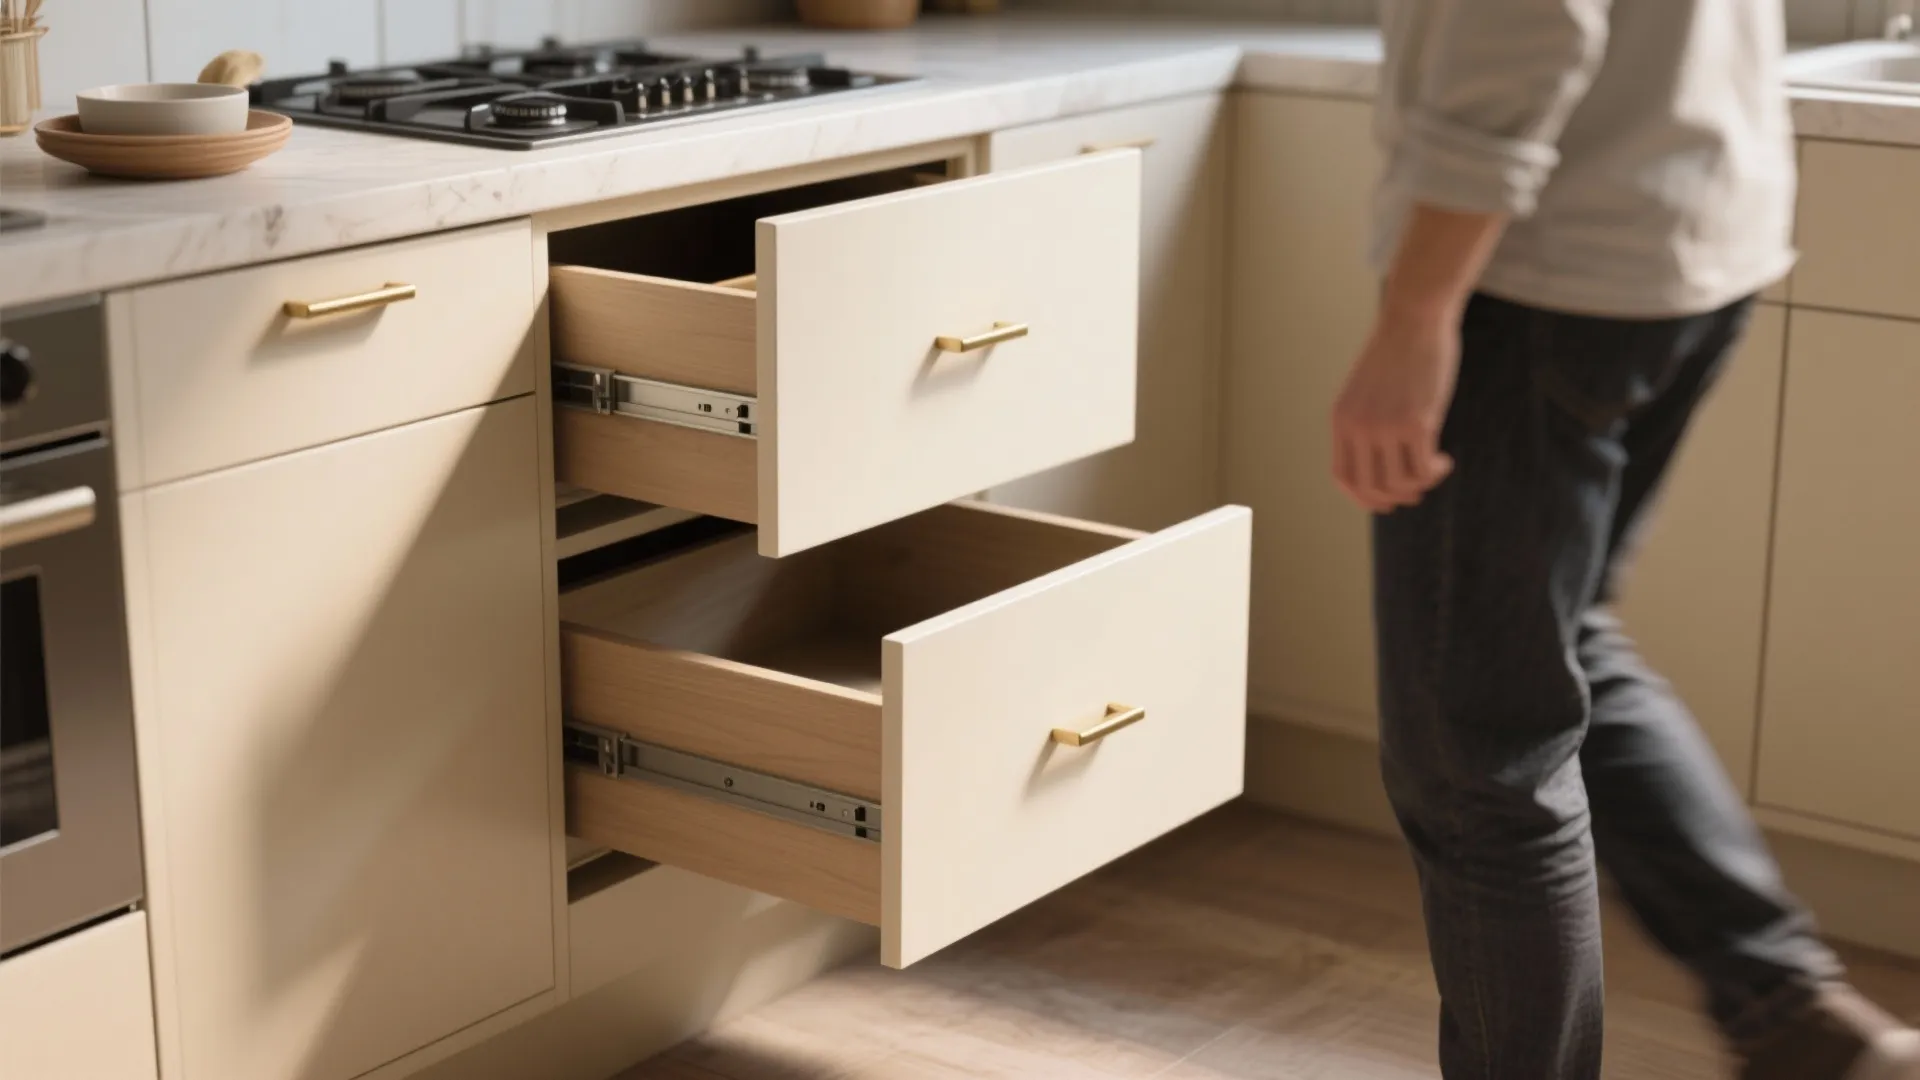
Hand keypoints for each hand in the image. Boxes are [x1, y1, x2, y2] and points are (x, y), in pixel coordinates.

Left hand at [1331, 305, 1460, 512]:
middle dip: (1395, 498)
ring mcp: (1386, 426)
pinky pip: (1423, 469)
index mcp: (1342, 419)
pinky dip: (1435, 472)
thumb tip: (1382, 461)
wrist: (1414, 317)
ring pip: (1400, 483)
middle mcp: (1359, 427)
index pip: (1343, 477)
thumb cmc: (1397, 351)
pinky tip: (1444, 460)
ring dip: (1420, 485)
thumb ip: (1368, 420)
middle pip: (1370, 488)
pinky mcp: (1417, 422)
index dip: (1363, 497)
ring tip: (1434, 468)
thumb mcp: (1369, 389)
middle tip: (1416, 491)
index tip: (1385, 500)